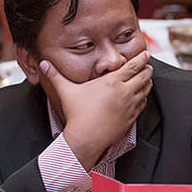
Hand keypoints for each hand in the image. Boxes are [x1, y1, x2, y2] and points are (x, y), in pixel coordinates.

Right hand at [40, 51, 152, 169]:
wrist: (85, 138)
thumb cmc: (76, 115)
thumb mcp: (66, 91)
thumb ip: (55, 75)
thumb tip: (43, 64)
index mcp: (112, 82)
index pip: (134, 66)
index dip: (142, 58)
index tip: (146, 53)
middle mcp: (124, 92)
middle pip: (145, 76)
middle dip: (147, 69)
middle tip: (147, 66)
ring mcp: (130, 106)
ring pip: (146, 89)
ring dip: (148, 82)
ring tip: (146, 78)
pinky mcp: (131, 118)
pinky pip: (143, 104)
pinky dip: (144, 97)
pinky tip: (141, 95)